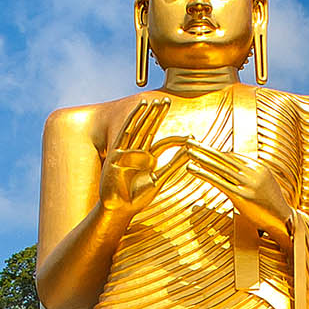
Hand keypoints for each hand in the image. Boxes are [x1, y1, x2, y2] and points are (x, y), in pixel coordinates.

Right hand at [97, 98, 182, 221]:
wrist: (120, 208)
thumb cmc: (137, 198)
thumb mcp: (159, 180)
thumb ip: (173, 165)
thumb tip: (190, 151)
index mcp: (149, 160)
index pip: (164, 143)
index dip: (177, 139)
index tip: (191, 136)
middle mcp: (138, 152)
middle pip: (149, 129)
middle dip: (157, 115)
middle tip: (166, 100)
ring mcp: (127, 151)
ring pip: (138, 128)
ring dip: (146, 114)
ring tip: (154, 101)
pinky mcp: (116, 152)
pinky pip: (126, 132)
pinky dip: (133, 119)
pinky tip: (140, 108)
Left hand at [184, 141, 293, 244]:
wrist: (283, 220)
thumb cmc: (272, 205)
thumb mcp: (265, 184)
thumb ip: (252, 175)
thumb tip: (238, 171)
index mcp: (258, 167)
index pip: (233, 156)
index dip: (216, 152)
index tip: (203, 148)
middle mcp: (253, 172)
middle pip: (224, 157)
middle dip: (205, 148)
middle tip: (190, 141)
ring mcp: (247, 184)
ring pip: (219, 167)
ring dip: (202, 158)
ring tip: (188, 152)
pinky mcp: (241, 196)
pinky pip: (218, 181)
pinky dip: (204, 173)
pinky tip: (193, 168)